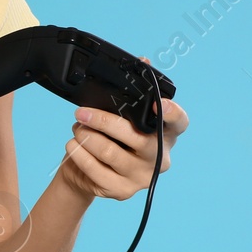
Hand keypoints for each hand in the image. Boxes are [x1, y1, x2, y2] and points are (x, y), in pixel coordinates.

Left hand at [56, 56, 188, 201]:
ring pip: (110, 152)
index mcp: (166, 134)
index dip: (172, 113)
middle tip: (80, 113)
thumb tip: (143, 60)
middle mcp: (159, 157)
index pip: (179, 122)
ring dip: (86, 136)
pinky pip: (95, 170)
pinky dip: (79, 154)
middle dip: (102, 120)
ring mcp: (142, 177)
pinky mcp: (122, 191)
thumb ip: (133, 91)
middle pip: (134, 136)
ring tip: (77, 128)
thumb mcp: (124, 116)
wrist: (92, 176)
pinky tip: (72, 144)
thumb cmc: (113, 139)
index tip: (159, 103)